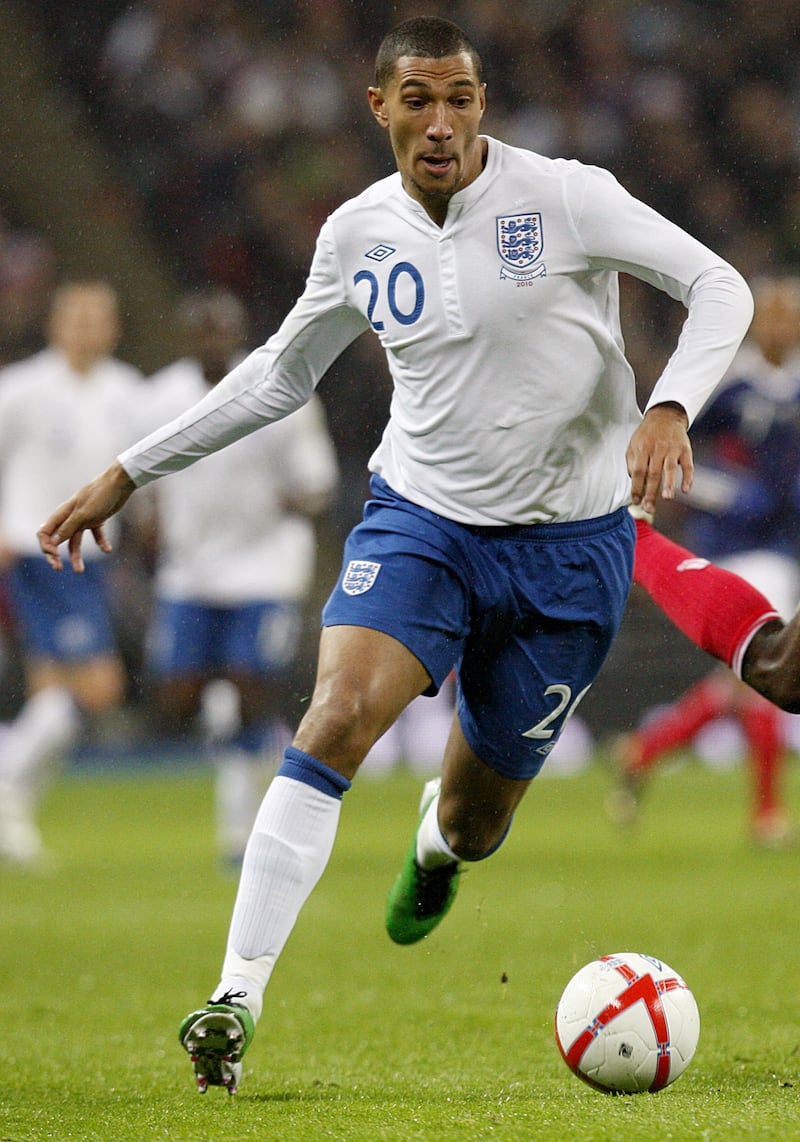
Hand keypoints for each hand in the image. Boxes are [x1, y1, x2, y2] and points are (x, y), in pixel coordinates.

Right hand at [37, 461, 135, 571]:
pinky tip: (107, 550)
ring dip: (75, 556)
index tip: (55, 556)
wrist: (120, 483)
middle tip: (58, 569)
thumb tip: (53, 542)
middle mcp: (70, 517)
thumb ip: (69, 527)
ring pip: (75, 541)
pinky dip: (101, 543)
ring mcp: (83, 519)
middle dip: (55, 555)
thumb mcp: (84, 514)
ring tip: (79, 572)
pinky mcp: (97, 519)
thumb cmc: (100, 495)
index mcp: (63, 514)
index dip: (46, 546)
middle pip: (57, 540)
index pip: (45, 532)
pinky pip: (96, 535)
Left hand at [626, 402, 692, 516]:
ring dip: (669, 484)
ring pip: (670, 468)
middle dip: (651, 493)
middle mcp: (657, 449)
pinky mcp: (685, 449)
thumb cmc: (647, 435)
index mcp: (642, 448)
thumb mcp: (634, 445)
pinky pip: (688, 465)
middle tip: (649, 508)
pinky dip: (688, 477)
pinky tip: (686, 490)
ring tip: (667, 498)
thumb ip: (631, 463)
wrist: (666, 415)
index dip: (636, 487)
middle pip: (653, 473)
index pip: (638, 471)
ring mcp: (672, 449)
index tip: (636, 501)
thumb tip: (633, 482)